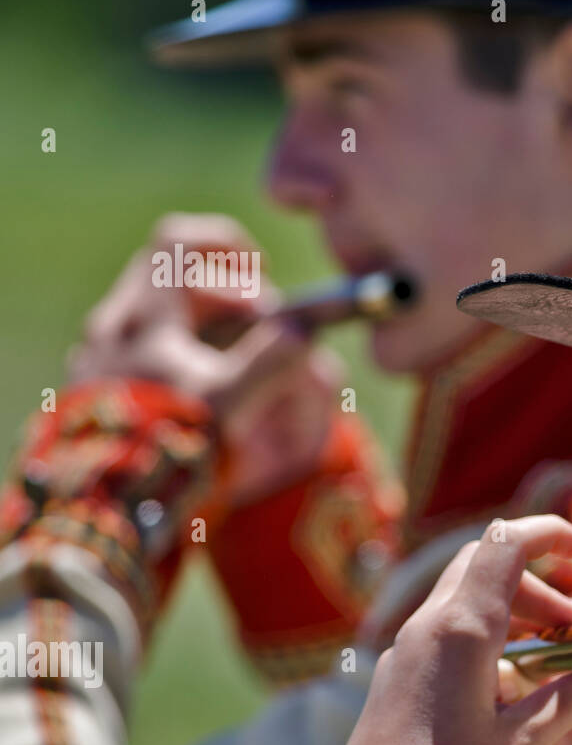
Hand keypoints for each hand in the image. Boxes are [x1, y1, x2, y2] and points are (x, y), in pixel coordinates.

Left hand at [67, 213, 338, 504]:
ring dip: (199, 320)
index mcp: (145, 317)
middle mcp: (113, 325)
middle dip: (219, 286)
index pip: (179, 243)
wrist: (103, 501)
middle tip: (258, 316)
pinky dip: (174, 350)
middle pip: (167, 272)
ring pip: (152, 309)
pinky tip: (196, 390)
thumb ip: (272, 361)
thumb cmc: (168, 447)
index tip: (259, 267)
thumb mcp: (229, 402)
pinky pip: (137, 345)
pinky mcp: (94, 383)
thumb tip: (305, 329)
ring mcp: (97, 353)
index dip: (225, 243)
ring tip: (232, 361)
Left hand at [322, 516, 571, 744]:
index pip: (506, 542)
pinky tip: (506, 676)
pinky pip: (441, 626)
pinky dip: (482, 629)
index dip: (549, 533)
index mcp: (462, 630)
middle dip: (538, 580)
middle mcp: (427, 627)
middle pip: (485, 563)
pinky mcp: (394, 674)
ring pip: (462, 593)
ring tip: (548, 653)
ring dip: (511, 606)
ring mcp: (405, 649)